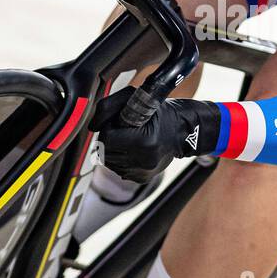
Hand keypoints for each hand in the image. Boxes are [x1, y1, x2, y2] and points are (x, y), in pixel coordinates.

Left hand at [89, 86, 219, 182]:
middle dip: (110, 139)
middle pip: (106, 152)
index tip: (118, 122)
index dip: (109, 128)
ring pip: (109, 163)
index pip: (107, 138)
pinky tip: (133, 150)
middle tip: (122, 130)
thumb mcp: (135, 98)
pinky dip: (121, 160)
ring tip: (128, 139)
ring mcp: (143, 172)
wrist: (184, 132)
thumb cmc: (160, 112)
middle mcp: (144, 161)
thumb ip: (109, 107)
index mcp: (144, 142)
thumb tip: (92, 126)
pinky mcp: (142, 178)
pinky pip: (119, 170)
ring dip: (113, 150)